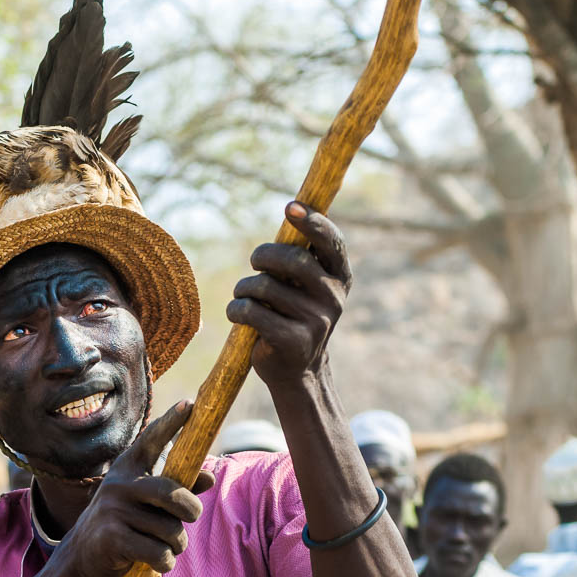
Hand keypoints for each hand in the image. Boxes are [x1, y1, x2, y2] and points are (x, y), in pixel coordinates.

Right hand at [57, 400, 215, 576]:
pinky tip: (156, 563)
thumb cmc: (124, 523)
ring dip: (176, 544)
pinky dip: (165, 562)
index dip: (172, 422)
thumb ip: (178, 487)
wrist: (82, 556)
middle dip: (190, 509)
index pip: (152, 440)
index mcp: (128, 467)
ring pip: (170, 529)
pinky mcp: (112, 538)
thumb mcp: (147, 502)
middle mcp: (118, 483)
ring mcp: (113, 510)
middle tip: (191, 516)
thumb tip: (210, 477)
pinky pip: (159, 553)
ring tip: (164, 545)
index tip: (190, 404)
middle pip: (172, 493)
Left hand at [226, 201, 351, 388]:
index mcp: (340, 276)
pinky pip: (251, 311)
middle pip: (292, 260)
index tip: (290, 207)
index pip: (331, 242)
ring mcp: (316, 321)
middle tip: (254, 263)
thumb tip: (293, 209)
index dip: (312, 222)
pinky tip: (238, 315)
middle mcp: (333, 297)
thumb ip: (301, 254)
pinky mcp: (292, 341)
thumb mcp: (305, 284)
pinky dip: (236, 309)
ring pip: (264, 286)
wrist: (297, 369)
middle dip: (263, 255)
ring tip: (245, 296)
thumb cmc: (294, 313)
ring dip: (244, 288)